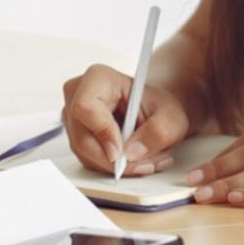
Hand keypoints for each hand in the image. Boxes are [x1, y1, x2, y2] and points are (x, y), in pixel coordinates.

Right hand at [61, 64, 189, 175]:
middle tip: (145, 164)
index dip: (103, 133)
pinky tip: (132, 160)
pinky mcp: (75, 136)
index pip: (85, 107)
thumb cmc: (159, 107)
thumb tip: (131, 153)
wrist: (153, 111)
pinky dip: (111, 167)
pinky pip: (87, 160)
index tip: (123, 152)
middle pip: (82, 139)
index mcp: (98, 78)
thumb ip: (157, 133)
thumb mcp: (171, 118)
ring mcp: (72, 117)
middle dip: (115, 160)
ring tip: (146, 161)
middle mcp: (77, 95)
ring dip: (116, 166)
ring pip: (85, 154)